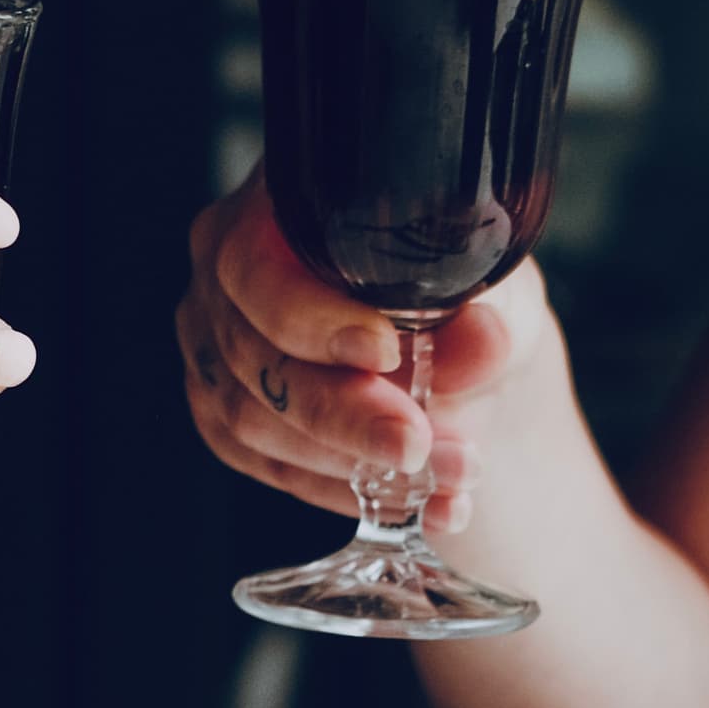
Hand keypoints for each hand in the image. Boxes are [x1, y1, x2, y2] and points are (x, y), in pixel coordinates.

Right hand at [174, 169, 548, 530]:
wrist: (456, 344)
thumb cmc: (465, 289)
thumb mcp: (492, 287)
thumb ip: (484, 311)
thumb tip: (482, 340)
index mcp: (276, 203)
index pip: (258, 267)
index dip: (312, 318)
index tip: (384, 353)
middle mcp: (226, 267)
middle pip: (252, 355)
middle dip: (343, 414)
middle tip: (418, 445)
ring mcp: (215, 341)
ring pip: (255, 422)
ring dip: (354, 464)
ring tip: (448, 478)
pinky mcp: (226, 410)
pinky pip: (269, 467)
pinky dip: (344, 493)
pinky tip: (413, 504)